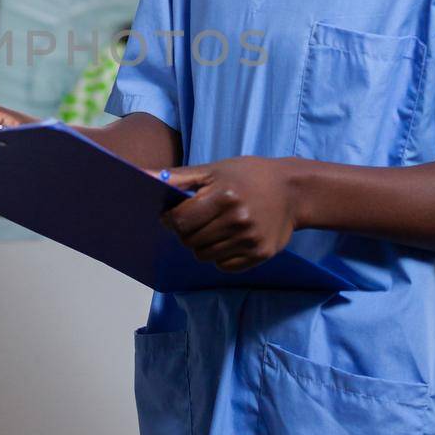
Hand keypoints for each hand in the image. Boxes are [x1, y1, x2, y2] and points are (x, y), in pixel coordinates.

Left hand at [157, 156, 299, 272]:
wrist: (293, 190)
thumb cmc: (247, 175)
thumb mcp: (213, 169)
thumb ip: (177, 177)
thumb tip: (141, 176)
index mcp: (224, 195)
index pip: (180, 221)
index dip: (171, 220)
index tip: (173, 215)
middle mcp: (238, 220)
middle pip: (190, 241)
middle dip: (187, 232)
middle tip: (197, 219)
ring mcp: (250, 240)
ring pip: (205, 256)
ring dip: (202, 244)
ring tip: (215, 227)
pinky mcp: (260, 254)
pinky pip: (224, 265)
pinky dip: (220, 256)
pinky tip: (229, 238)